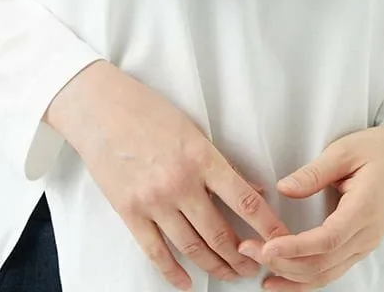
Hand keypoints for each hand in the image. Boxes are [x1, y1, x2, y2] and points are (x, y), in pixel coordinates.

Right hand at [44, 60, 293, 289]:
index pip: (244, 200)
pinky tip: (187, 283)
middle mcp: (180, 183)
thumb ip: (221, 164)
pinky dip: (173, 273)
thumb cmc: (148, 111)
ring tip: (231, 275)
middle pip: (220, 233)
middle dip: (242, 256)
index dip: (267, 226)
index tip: (283, 240)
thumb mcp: (192, 130)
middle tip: (255, 267)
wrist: (100, 108)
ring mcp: (153, 201)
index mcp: (201, 157)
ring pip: (192, 247)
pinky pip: (156, 252)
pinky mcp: (130, 212)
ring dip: (215, 266)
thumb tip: (253, 189)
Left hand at [236, 125, 383, 290]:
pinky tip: (284, 278)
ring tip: (259, 272)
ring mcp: (365, 244)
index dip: (295, 248)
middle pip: (323, 264)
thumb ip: (314, 172)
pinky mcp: (360, 245)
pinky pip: (333, 270)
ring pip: (327, 275)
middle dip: (283, 264)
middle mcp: (367, 235)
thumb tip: (283, 188)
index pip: (327, 240)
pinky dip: (306, 278)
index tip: (266, 248)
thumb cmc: (380, 149)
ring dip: (292, 277)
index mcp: (365, 209)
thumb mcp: (345, 150)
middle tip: (247, 250)